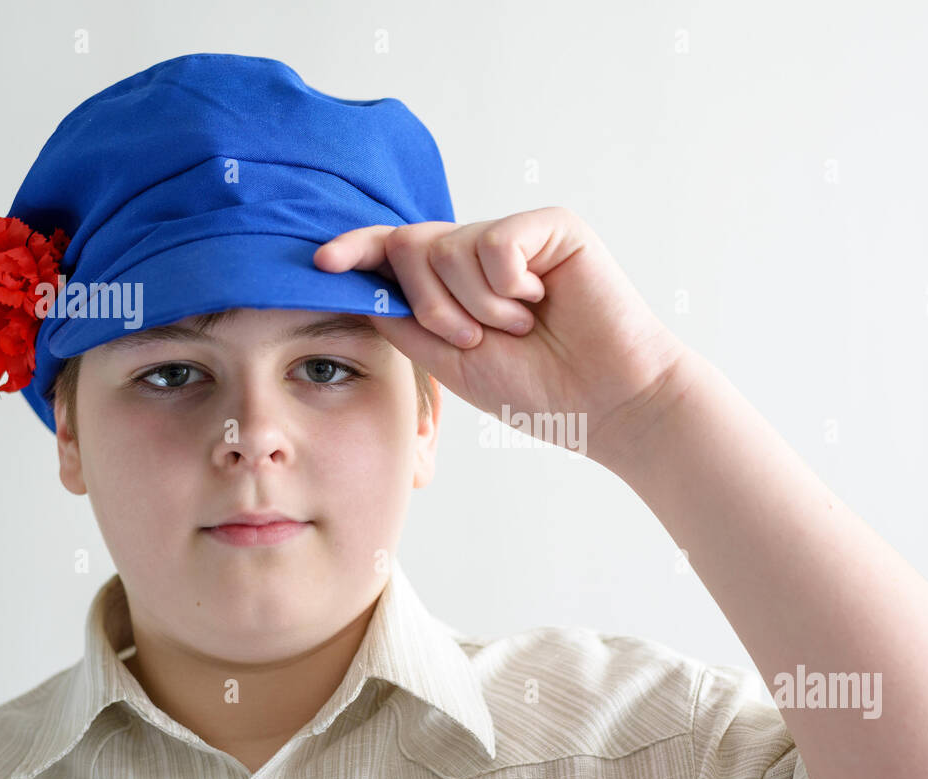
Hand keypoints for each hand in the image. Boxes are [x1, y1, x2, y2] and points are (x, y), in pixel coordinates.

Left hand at [312, 206, 689, 467]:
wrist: (606, 402)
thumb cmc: (536, 388)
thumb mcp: (449, 359)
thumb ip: (403, 318)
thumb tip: (355, 282)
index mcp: (456, 283)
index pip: (394, 251)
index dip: (357, 249)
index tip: (322, 263)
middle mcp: (481, 252)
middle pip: (411, 245)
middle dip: (430, 305)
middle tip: (474, 339)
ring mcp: (517, 236)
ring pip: (449, 247)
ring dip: (476, 306)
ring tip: (519, 327)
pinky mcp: (552, 226)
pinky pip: (494, 243)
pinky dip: (507, 287)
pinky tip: (539, 303)